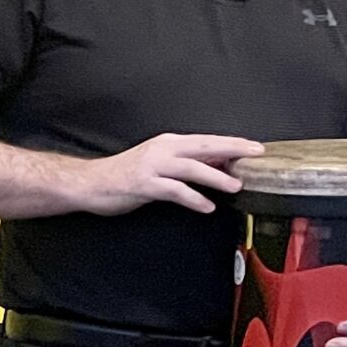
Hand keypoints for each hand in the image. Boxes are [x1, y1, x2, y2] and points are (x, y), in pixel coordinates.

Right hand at [77, 133, 261, 215]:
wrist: (90, 183)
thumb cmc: (128, 174)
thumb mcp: (161, 164)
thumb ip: (188, 164)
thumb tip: (220, 168)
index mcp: (170, 143)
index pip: (208, 140)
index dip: (233, 143)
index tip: (257, 147)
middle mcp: (163, 150)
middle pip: (204, 146)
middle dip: (233, 149)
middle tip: (257, 153)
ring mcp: (152, 166)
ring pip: (191, 168)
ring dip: (215, 177)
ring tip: (236, 186)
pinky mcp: (143, 184)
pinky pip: (173, 190)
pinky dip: (192, 198)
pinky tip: (206, 206)